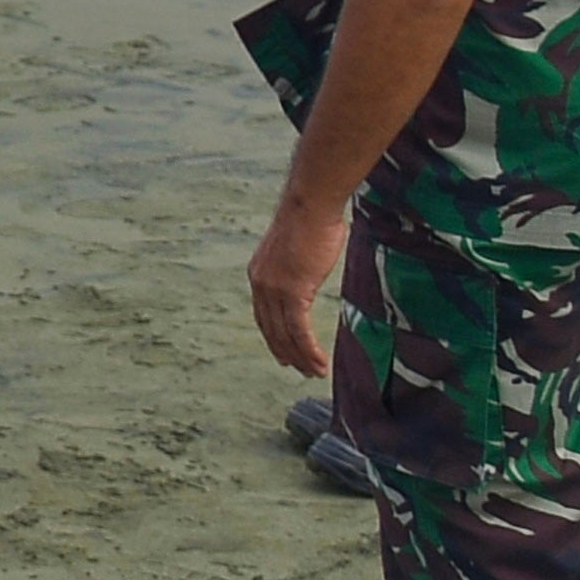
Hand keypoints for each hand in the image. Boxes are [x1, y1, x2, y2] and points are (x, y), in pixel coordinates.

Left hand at [248, 198, 345, 379]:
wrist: (310, 205)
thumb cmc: (310, 220)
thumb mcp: (297, 250)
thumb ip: (298, 267)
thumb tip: (309, 270)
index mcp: (259, 274)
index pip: (263, 315)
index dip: (274, 336)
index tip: (283, 353)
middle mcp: (261, 284)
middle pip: (271, 329)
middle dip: (286, 352)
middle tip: (300, 371)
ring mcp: (275, 289)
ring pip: (286, 335)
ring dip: (301, 358)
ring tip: (314, 373)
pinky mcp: (293, 291)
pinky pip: (300, 330)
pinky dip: (309, 350)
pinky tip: (319, 363)